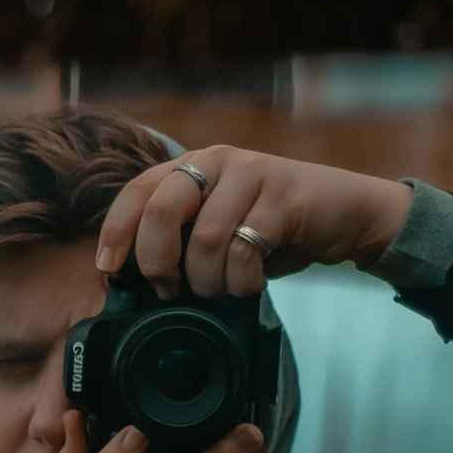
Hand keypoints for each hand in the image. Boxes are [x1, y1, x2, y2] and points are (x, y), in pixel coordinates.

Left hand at [96, 145, 413, 299]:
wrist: (344, 213)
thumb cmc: (273, 228)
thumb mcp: (220, 228)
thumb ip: (183, 239)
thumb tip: (136, 281)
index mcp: (192, 166)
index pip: (136, 192)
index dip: (116, 233)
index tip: (108, 271)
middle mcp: (216, 161)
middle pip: (161, 212)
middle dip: (158, 262)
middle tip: (171, 290)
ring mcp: (251, 174)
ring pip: (204, 240)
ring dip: (208, 281)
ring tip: (221, 290)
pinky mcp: (283, 197)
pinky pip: (244, 251)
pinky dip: (241, 281)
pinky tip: (250, 285)